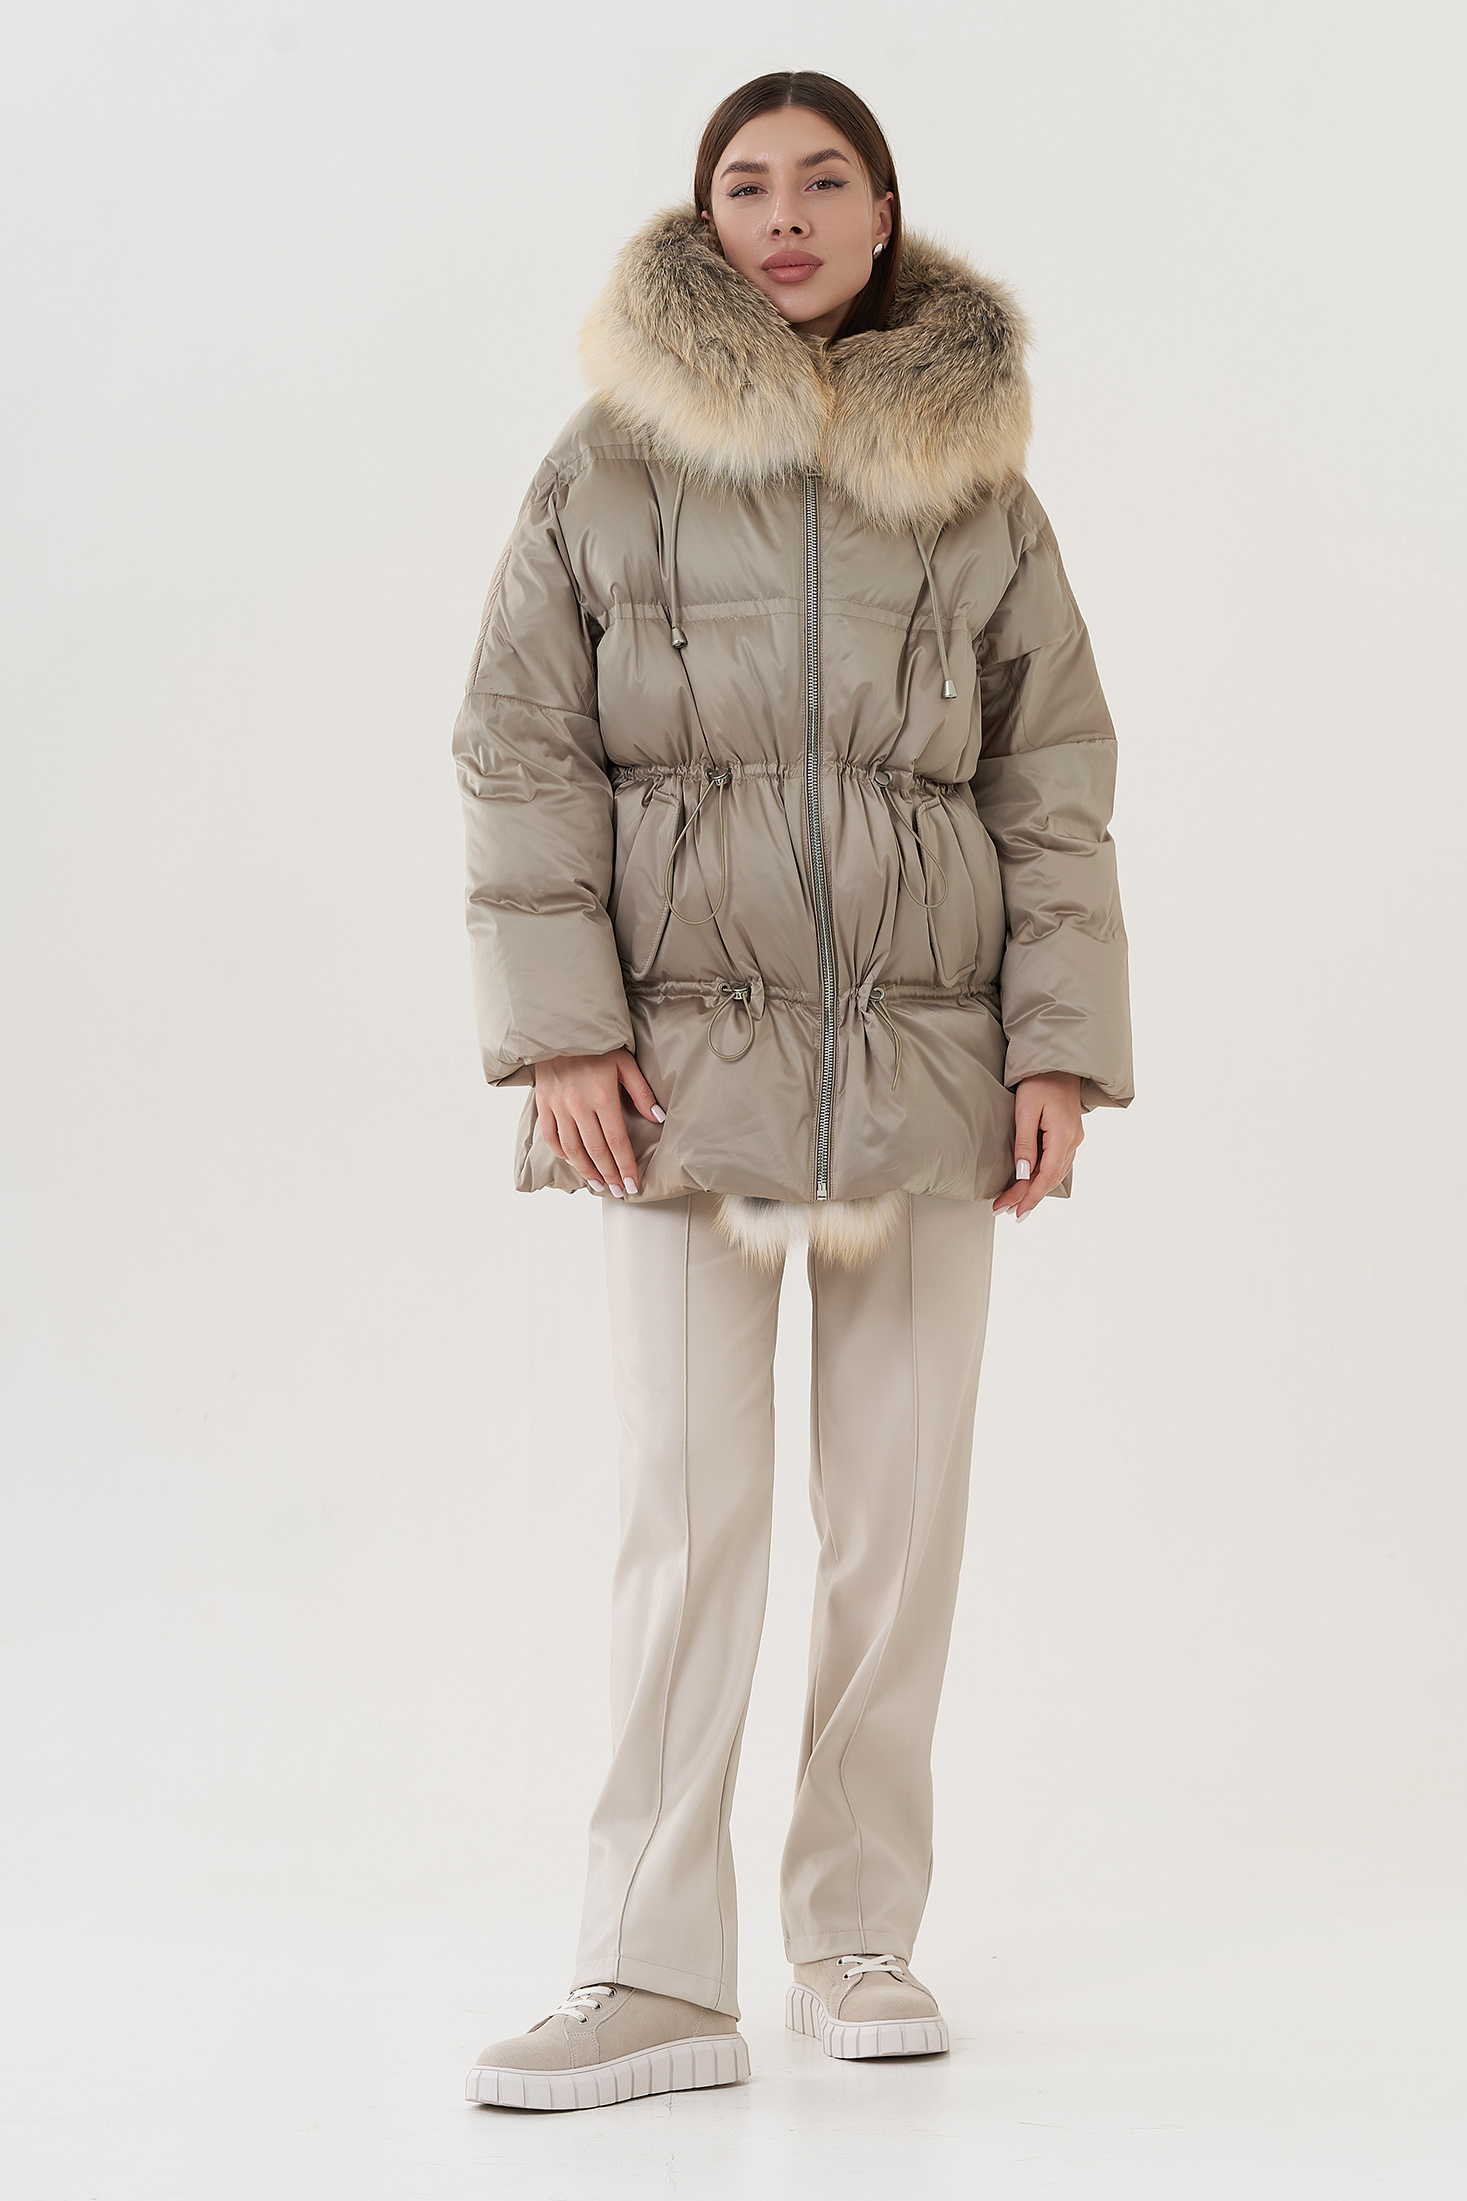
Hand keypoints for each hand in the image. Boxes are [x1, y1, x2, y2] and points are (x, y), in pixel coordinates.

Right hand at [533, 1048, 663, 1197]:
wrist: (559, 1026)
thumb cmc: (597, 1044)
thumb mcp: (625, 1062)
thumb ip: (641, 1092)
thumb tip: (658, 1118)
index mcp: (602, 1096)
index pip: (617, 1141)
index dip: (625, 1166)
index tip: (633, 1184)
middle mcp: (578, 1105)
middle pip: (596, 1150)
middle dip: (609, 1174)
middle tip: (619, 1190)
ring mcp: (558, 1106)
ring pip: (572, 1149)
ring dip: (586, 1170)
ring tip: (599, 1184)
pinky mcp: (543, 1103)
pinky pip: (550, 1136)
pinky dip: (562, 1153)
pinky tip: (574, 1162)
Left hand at [992, 1072, 1082, 1221]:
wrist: (1058, 1062)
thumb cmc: (1040, 1081)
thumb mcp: (1026, 1110)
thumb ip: (1025, 1144)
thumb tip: (1023, 1175)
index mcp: (1063, 1136)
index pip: (1046, 1177)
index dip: (1030, 1197)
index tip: (1015, 1212)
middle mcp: (1072, 1141)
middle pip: (1049, 1179)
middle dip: (1027, 1197)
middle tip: (1004, 1210)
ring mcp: (1073, 1138)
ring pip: (1054, 1173)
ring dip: (1034, 1189)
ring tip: (1013, 1203)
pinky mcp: (1069, 1134)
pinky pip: (1057, 1163)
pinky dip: (1043, 1177)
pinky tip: (1031, 1183)